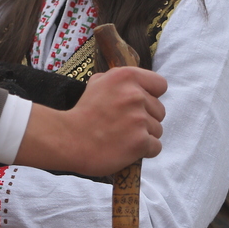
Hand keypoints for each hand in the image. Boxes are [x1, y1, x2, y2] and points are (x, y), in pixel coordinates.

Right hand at [16, 67, 166, 175]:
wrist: (68, 139)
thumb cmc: (82, 113)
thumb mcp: (97, 84)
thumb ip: (119, 81)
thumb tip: (135, 84)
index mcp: (126, 77)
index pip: (160, 85)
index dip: (152, 96)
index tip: (139, 104)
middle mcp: (135, 95)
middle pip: (160, 110)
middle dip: (146, 119)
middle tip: (124, 125)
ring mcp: (139, 119)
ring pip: (158, 130)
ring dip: (144, 136)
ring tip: (122, 137)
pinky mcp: (140, 141)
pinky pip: (155, 147)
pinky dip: (144, 151)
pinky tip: (127, 149)